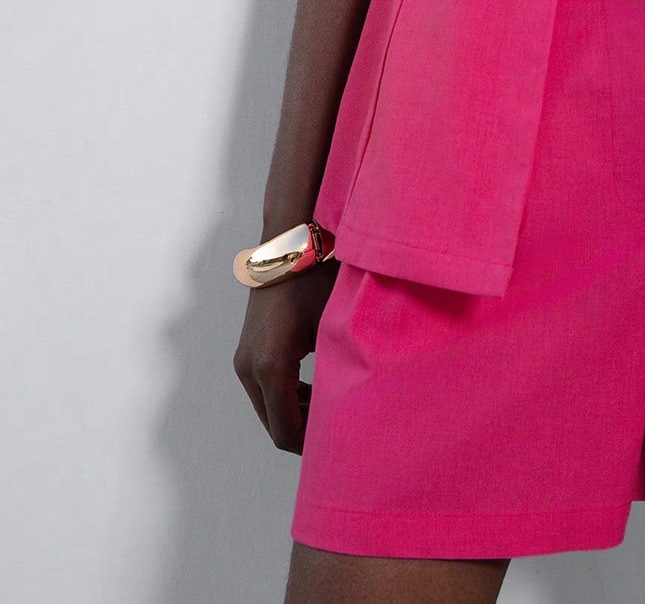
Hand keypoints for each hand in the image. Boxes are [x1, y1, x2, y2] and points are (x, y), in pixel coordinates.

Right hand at [232, 259, 341, 453]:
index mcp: (271, 368)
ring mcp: (244, 361)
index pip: (285, 432)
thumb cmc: (316, 282)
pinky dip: (288, 398)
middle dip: (306, 432)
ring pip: (269, 409)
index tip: (339, 445)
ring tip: (333, 405)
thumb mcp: (333, 328)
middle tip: (341, 429)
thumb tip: (352, 411)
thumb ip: (336, 373)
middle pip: (275, 425)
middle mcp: (249, 369)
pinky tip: (317, 387)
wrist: (289, 246)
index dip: (311, 446)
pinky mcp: (247, 352)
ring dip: (298, 414)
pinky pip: (265, 390)